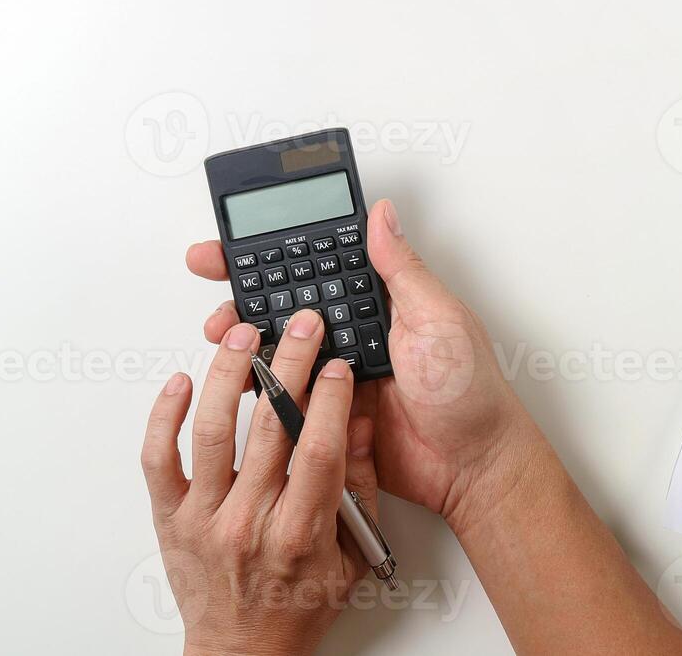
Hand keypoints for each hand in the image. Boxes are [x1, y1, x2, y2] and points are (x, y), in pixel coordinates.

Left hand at [140, 309, 378, 655]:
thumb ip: (360, 486)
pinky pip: (159, 459)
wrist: (243, 652)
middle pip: (269, 427)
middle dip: (289, 365)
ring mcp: (204, 518)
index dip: (327, 399)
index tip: (336, 362)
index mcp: (299, 533)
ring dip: (228, 375)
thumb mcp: (352, 554)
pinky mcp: (170, 517)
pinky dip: (164, 417)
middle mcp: (249, 522)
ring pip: (212, 432)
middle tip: (300, 325)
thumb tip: (360, 422)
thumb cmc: (297, 604)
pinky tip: (180, 381)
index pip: (316, 450)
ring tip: (242, 334)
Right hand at [186, 199, 542, 535]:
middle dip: (241, 291)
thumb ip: (401, 270)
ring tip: (222, 334)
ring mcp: (336, 378)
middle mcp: (352, 335)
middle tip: (208, 277)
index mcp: (377, 304)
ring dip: (244, 342)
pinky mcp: (327, 418)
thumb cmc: (469, 392)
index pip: (315, 267)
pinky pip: (285, 403)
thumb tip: (381, 215)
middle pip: (284, 306)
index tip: (232, 243)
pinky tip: (242, 381)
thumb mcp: (437, 318)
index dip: (272, 253)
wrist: (473, 466)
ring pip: (276, 353)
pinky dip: (260, 392)